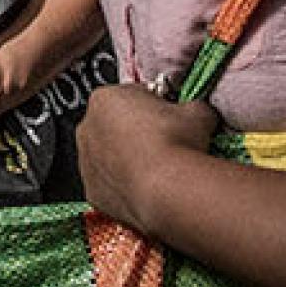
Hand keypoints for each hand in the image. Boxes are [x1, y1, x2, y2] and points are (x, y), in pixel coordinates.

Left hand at [77, 84, 218, 236]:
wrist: (167, 189)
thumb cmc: (175, 144)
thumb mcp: (197, 111)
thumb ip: (192, 106)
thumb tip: (198, 112)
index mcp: (105, 98)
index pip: (133, 95)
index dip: (156, 105)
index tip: (170, 116)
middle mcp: (87, 128)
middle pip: (116, 125)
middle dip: (138, 131)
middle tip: (167, 142)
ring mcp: (86, 162)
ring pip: (110, 155)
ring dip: (130, 158)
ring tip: (160, 168)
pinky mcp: (92, 191)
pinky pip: (110, 183)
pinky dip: (125, 184)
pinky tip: (147, 186)